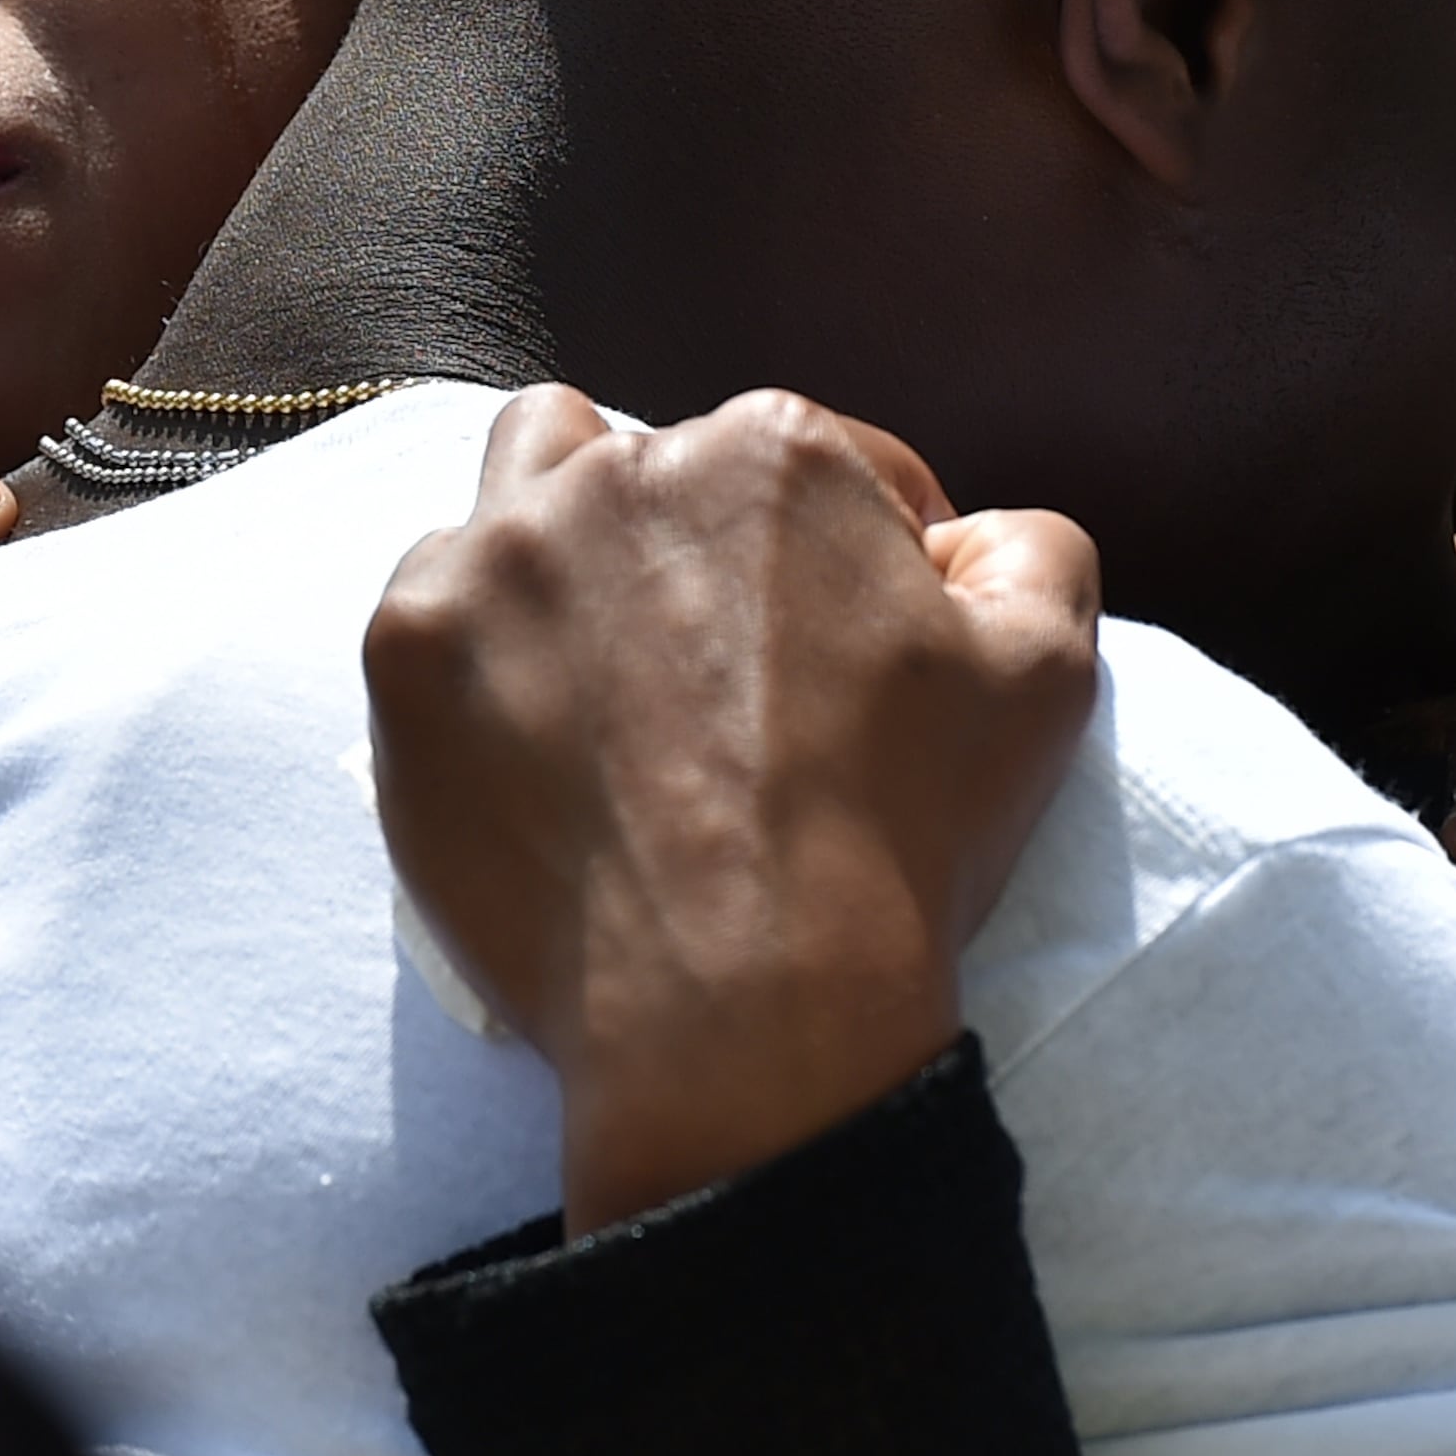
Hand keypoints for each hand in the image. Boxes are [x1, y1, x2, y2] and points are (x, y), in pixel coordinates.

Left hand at [363, 386, 1101, 1233]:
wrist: (740, 1004)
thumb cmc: (899, 836)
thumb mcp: (1045, 673)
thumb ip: (1029, 550)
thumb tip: (972, 534)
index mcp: (775, 451)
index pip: (822, 464)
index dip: (854, 556)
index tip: (846, 648)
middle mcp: (623, 468)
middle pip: (664, 468)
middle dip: (705, 544)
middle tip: (725, 671)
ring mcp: (497, 555)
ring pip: (524, 485)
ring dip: (566, 539)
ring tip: (606, 657)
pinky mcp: (410, 650)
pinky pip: (433, 598)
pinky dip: (479, 645)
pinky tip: (530, 727)